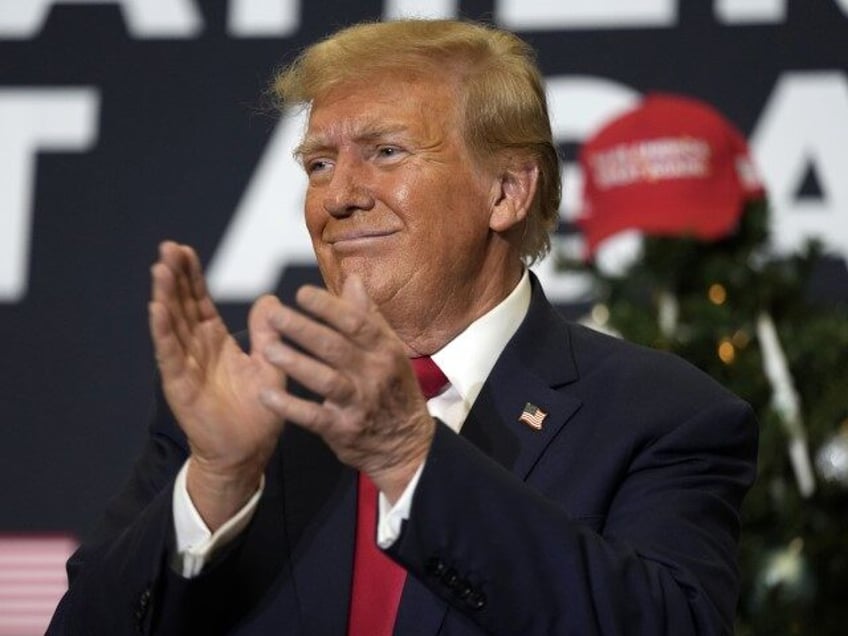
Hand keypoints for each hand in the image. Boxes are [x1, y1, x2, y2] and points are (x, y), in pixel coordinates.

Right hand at [148, 241, 284, 528]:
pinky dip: (162, 331)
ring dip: (164, 296)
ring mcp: (184, 366)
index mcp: (215, 342)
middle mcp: (196, 349)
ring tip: (160, 268)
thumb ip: (268, 333)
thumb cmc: (259, 411)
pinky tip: (156, 308)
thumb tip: (270, 299)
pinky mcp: (180, 385)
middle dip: (174, 277)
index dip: (192, 276)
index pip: (199, 301)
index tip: (184, 249)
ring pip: (172, 324)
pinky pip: (169, 354)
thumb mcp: (270, 364)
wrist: (248, 451)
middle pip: (181, 306)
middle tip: (167, 247)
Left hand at [258, 275, 434, 502]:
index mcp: (385, 350)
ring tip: (267, 348)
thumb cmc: (393, 389)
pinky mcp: (344, 429)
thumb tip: (352, 280)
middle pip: (335, 347)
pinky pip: (313, 417)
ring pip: (325, 380)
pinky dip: (289, 407)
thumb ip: (368, 316)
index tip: (301, 293)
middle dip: (303, 329)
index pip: (356, 322)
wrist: (406, 444)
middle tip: (273, 314)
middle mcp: (374, 374)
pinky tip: (266, 394)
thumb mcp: (389, 350)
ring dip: (295, 363)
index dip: (328, 307)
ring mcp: (359, 403)